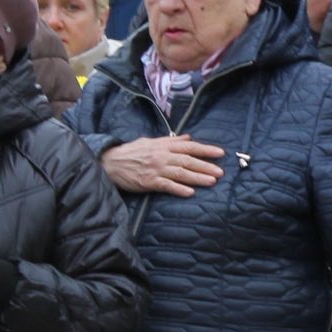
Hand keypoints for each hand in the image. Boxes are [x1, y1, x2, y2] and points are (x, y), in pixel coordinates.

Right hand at [101, 135, 225, 196]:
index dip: (205, 149)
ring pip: (180, 173)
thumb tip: (188, 138)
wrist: (110, 161)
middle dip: (206, 166)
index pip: (189, 147)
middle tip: (221, 172)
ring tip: (212, 182)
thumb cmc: (132, 152)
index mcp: (164, 146)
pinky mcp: (149, 182)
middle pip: (188, 160)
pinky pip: (166, 186)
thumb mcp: (151, 141)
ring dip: (197, 178)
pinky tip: (190, 193)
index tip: (220, 153)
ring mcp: (156, 169)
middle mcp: (162, 156)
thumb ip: (171, 141)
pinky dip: (179, 189)